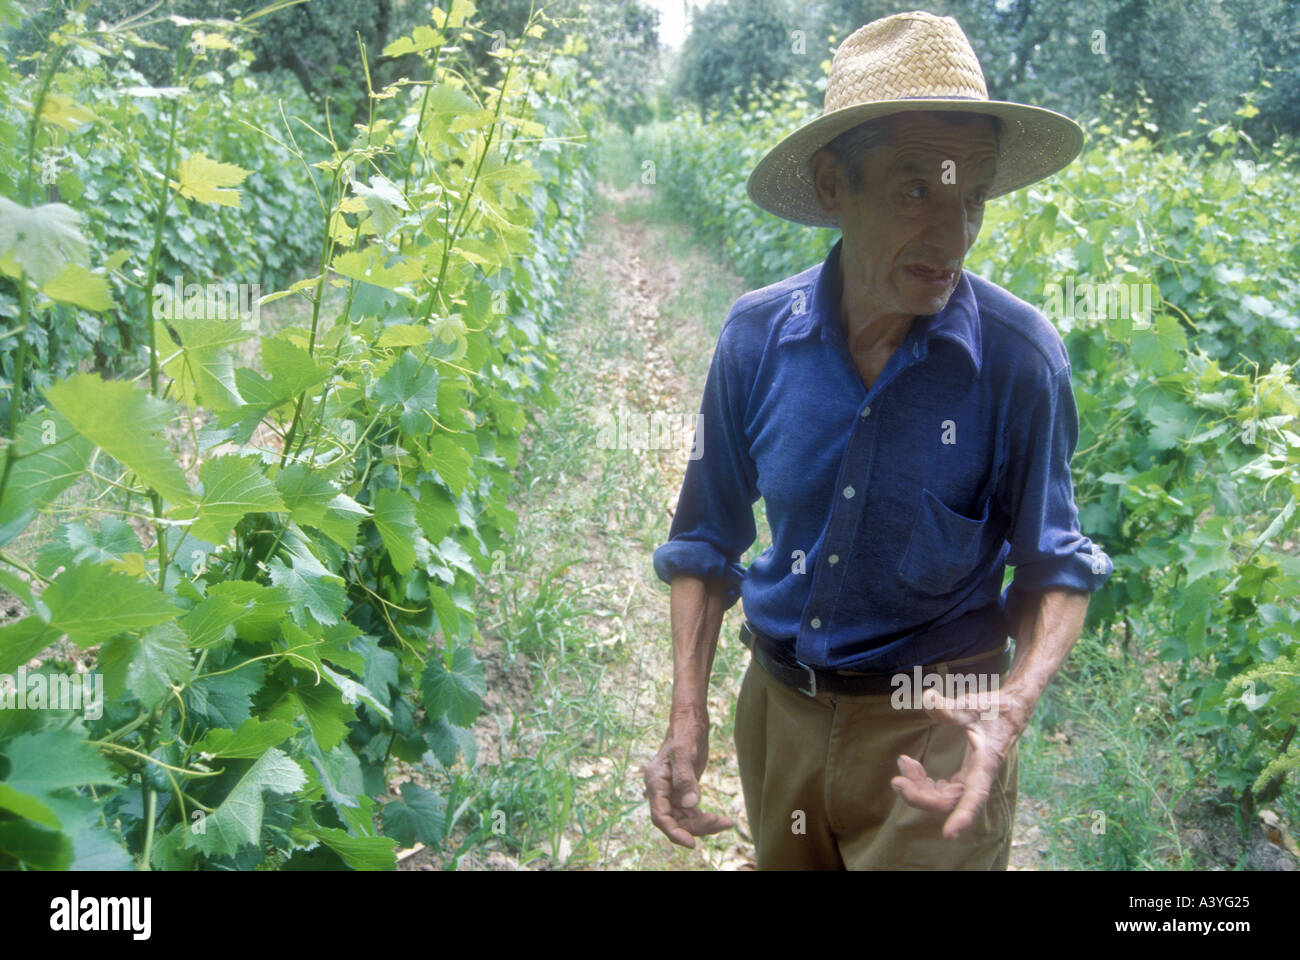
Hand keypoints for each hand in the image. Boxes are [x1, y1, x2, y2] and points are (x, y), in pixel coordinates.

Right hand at [644, 711, 733, 847]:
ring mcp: (671, 793)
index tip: (691, 843)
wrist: (690, 723)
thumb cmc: (685, 734)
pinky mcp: (682, 793)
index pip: (660, 817)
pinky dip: (704, 818)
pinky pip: (691, 813)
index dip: (674, 832)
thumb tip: (691, 804)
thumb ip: (686, 779)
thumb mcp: (685, 753)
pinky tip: (722, 820)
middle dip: (696, 827)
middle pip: (674, 821)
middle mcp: (661, 791)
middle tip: (721, 823)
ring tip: (726, 822)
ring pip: (684, 820)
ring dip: (703, 825)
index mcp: (656, 783)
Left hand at [889, 681, 1031, 839]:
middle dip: (921, 797)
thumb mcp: (973, 704)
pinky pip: (941, 790)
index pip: (974, 797)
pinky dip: (923, 782)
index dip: (962, 816)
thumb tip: (927, 697)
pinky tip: (911, 766)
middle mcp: (978, 778)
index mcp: (984, 764)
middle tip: (897, 780)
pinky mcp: (964, 778)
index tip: (948, 834)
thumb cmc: (993, 709)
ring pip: (942, 798)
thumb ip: (949, 707)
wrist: (1009, 712)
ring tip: (903, 764)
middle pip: (949, 802)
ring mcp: (970, 780)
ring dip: (919, 787)